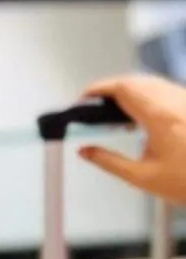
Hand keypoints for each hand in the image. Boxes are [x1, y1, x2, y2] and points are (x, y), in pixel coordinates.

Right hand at [77, 75, 185, 204]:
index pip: (122, 88)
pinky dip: (147, 96)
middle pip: (136, 81)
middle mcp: (176, 103)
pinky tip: (141, 117)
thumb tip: (84, 151)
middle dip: (111, 89)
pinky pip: (167, 91)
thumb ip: (109, 162)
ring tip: (115, 114)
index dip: (98, 89)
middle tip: (94, 107)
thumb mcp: (143, 177)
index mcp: (160, 117)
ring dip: (130, 91)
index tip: (82, 99)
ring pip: (153, 83)